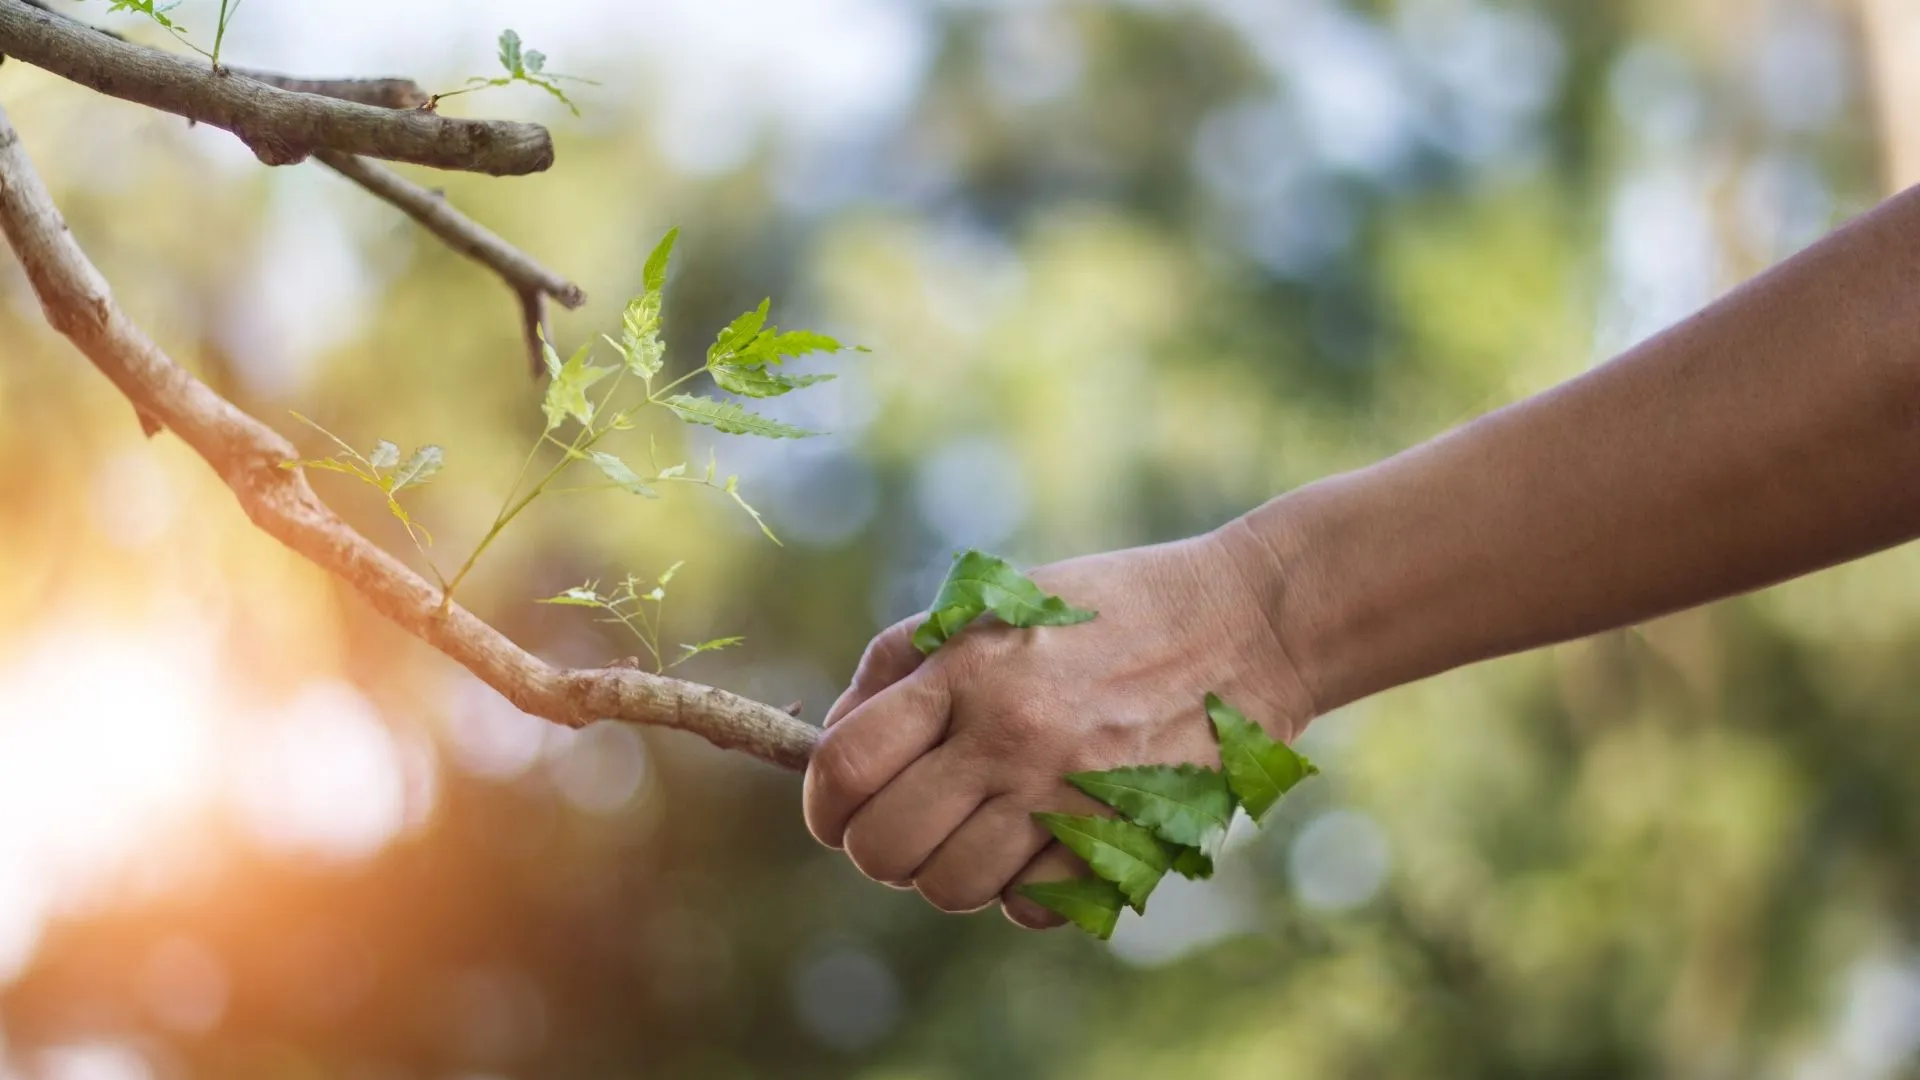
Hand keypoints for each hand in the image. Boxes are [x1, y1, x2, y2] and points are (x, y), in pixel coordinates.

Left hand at [802, 523, 1314, 927]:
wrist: (1245, 626)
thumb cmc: (1106, 609)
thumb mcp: (996, 602)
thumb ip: (904, 662)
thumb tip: (832, 737)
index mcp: (967, 670)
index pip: (845, 768)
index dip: (822, 804)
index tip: (836, 810)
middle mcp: (1010, 736)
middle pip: (885, 846)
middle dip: (878, 847)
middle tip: (906, 825)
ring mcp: (1067, 795)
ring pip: (950, 888)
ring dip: (948, 871)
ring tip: (978, 830)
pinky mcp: (1123, 839)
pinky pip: (1029, 906)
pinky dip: (1020, 889)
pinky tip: (1040, 843)